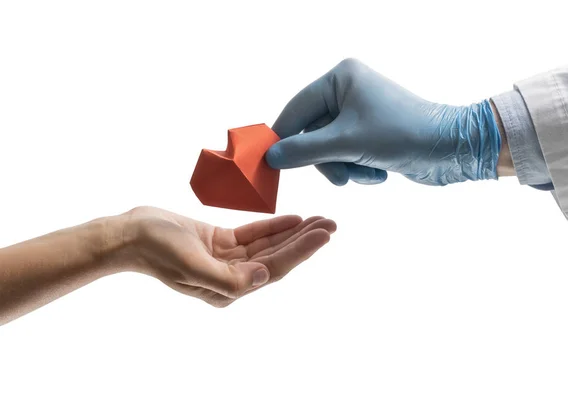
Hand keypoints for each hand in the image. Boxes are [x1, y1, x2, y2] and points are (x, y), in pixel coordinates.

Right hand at [120, 207, 335, 306]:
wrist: (130, 234)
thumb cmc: (157, 249)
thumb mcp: (191, 265)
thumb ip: (227, 279)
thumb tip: (262, 278)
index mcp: (227, 289)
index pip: (273, 269)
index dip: (301, 251)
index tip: (324, 234)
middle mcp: (231, 277)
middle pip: (277, 257)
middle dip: (305, 241)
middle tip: (332, 224)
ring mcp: (227, 259)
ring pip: (269, 245)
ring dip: (294, 232)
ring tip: (320, 219)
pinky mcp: (221, 242)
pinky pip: (254, 234)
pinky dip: (273, 226)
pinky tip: (294, 217)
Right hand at [266, 58, 500, 185]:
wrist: (450, 149)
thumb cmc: (401, 134)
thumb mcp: (346, 143)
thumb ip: (304, 150)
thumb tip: (271, 157)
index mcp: (340, 79)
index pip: (296, 110)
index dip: (283, 138)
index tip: (269, 163)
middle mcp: (347, 91)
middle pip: (311, 134)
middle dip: (327, 160)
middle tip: (340, 177)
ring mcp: (359, 113)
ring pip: (328, 150)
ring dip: (345, 168)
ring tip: (366, 172)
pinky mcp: (370, 133)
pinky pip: (346, 155)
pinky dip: (359, 169)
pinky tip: (379, 171)